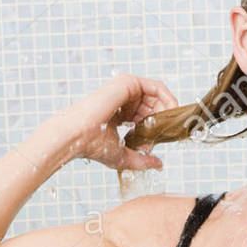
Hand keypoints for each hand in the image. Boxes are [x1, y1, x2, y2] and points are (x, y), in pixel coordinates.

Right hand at [55, 73, 178, 170]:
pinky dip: (168, 98)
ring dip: (169, 109)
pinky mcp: (128, 82)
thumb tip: (158, 164)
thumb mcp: (123, 156)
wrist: (76, 135)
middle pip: (154, 105)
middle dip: (165, 118)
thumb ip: (142, 159)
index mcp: (119, 114)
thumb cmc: (92, 145)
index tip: (163, 138)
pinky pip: (157, 86)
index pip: (145, 116)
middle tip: (169, 131)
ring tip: (170, 124)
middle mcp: (122, 100)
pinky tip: (170, 112)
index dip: (158, 126)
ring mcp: (125, 90)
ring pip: (157, 95)